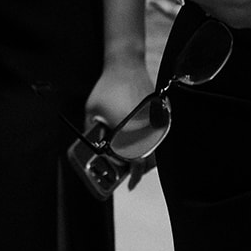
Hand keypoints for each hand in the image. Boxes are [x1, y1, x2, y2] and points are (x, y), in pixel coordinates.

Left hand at [83, 60, 157, 187]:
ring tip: (134, 158)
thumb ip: (92, 131)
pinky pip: (158, 135)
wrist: (125, 65)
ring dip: (147, 156)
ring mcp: (154, 121)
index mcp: (129, 131)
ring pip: (156, 148)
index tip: (130, 185)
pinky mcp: (159, 113)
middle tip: (131, 174)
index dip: (135, 177)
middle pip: (150, 159)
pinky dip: (152, 143)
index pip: (137, 162)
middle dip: (141, 169)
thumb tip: (92, 147)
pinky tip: (140, 141)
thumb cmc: (107, 88)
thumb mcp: (92, 112)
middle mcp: (145, 128)